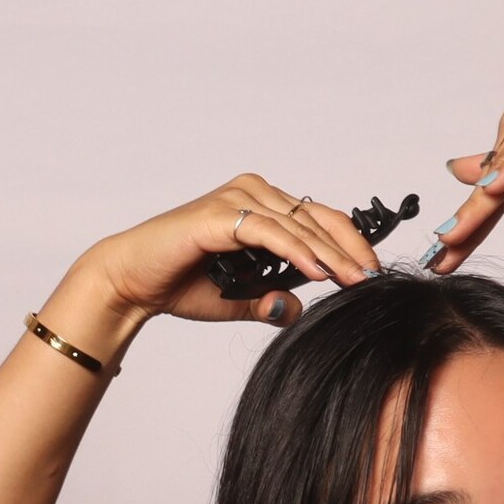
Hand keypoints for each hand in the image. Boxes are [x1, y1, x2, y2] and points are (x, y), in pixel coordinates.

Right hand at [51, 175, 384, 349]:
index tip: (371, 272)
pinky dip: (297, 252)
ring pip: (298, 225)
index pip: (318, 218)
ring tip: (352, 280)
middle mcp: (251, 193)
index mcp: (259, 206)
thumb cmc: (178, 284)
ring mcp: (236, 198)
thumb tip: (296, 310)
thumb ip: (269, 299)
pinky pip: (270, 232)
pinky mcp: (220, 215)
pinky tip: (317, 273)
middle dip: (349, 249)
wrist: (132, 283)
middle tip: (372, 278)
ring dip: (329, 255)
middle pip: (316, 216)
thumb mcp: (238, 298)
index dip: (349, 243)